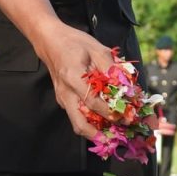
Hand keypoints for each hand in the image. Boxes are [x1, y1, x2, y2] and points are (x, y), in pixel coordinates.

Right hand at [32, 22, 117, 142]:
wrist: (50, 40)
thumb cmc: (74, 42)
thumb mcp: (97, 49)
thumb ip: (111, 69)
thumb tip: (126, 87)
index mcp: (73, 79)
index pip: (93, 104)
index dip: (111, 113)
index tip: (126, 117)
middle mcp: (65, 94)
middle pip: (80, 125)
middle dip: (99, 134)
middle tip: (117, 135)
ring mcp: (62, 99)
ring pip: (78, 123)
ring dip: (95, 130)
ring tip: (113, 129)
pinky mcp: (63, 100)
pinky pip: (77, 115)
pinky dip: (90, 120)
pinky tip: (104, 117)